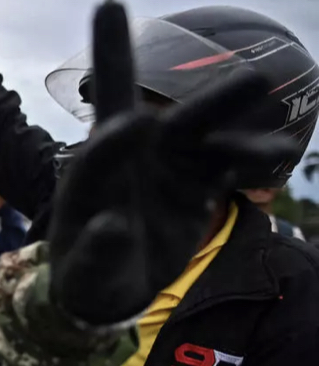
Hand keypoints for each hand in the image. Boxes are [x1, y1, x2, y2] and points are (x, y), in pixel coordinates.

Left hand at [47, 1, 296, 324]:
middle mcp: (132, 158)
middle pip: (167, 123)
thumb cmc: (86, 274)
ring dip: (237, 132)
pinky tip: (282, 152)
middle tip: (251, 80)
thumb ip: (95, 250)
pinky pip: (226, 167)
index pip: (101, 146)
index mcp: (92, 175)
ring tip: (277, 133)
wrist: (110, 286)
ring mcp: (167, 167)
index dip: (119, 137)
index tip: (142, 123)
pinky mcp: (194, 185)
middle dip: (206, 103)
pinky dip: (252, 159)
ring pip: (204, 140)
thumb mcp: (83, 272)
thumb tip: (114, 226)